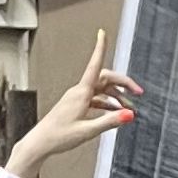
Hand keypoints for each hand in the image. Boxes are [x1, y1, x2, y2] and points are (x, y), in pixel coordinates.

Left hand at [8, 30, 139, 177]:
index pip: (94, 65)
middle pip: (105, 78)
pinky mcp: (75, 105)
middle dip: (122, 83)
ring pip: (101, 89)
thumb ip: (110, 121)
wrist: (40, 143)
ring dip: (116, 96)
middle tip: (137, 91)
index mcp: (80, 93)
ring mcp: (76, 98)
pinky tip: (113, 112)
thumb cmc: (59, 137)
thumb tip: (129, 115)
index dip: (100, 48)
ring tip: (128, 107)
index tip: (102, 33)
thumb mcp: (88, 131)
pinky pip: (95, 98)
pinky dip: (107, 103)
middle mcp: (78, 92)